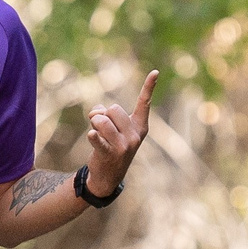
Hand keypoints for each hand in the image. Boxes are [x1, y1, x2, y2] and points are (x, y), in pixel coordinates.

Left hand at [84, 69, 156, 196]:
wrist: (108, 176)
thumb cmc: (111, 146)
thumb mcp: (113, 129)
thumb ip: (106, 115)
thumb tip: (97, 112)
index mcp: (139, 127)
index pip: (144, 104)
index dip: (149, 87)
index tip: (155, 72)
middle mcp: (134, 136)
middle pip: (113, 109)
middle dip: (102, 114)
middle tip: (101, 128)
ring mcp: (123, 146)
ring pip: (102, 120)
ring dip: (94, 124)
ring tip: (96, 133)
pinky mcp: (109, 154)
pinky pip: (98, 138)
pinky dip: (93, 136)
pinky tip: (92, 136)